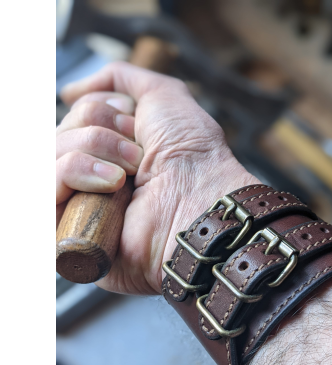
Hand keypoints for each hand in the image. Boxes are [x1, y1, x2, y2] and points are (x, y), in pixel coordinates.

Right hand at [57, 62, 259, 294]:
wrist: (201, 201)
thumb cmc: (193, 153)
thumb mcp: (162, 95)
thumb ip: (119, 78)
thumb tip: (71, 91)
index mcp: (112, 151)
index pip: (72, 119)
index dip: (99, 112)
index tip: (135, 125)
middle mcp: (94, 177)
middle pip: (58, 134)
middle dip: (98, 131)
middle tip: (137, 153)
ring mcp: (82, 205)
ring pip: (48, 156)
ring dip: (91, 150)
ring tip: (127, 174)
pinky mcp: (71, 232)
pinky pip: (44, 189)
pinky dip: (75, 173)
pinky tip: (112, 185)